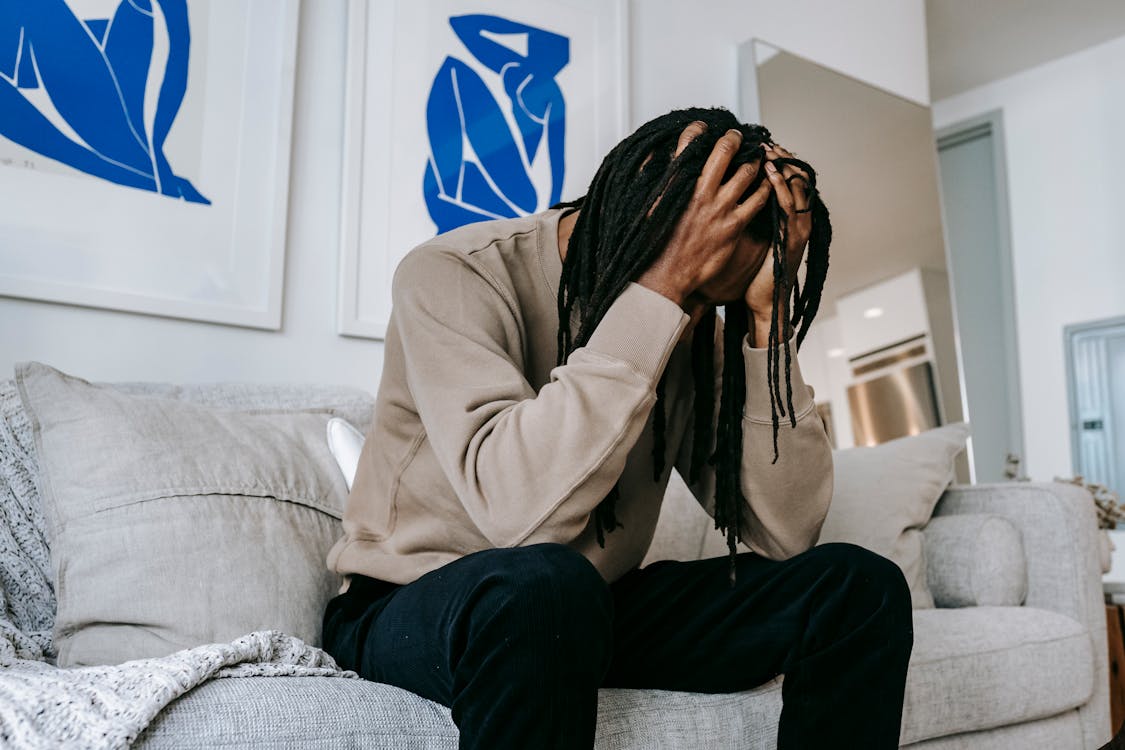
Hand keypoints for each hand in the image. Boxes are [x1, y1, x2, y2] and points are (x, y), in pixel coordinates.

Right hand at [636, 122, 771, 306]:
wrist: (663, 276)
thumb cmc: (652, 243)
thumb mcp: (644, 205)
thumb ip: (650, 178)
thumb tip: (650, 157)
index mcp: (674, 183)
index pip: (688, 141)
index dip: (697, 129)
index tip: (702, 128)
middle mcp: (699, 191)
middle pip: (724, 150)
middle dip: (734, 138)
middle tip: (738, 136)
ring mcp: (719, 208)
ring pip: (747, 172)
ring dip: (754, 161)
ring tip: (757, 157)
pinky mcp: (733, 226)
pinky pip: (758, 199)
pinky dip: (765, 187)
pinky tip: (766, 184)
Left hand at [744, 143, 813, 342]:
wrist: (763, 303)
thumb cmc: (752, 275)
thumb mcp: (748, 239)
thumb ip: (744, 216)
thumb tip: (724, 196)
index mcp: (787, 218)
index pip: (788, 180)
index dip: (778, 161)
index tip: (761, 145)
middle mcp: (796, 219)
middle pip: (796, 177)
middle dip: (781, 157)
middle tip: (765, 141)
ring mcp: (797, 228)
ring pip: (796, 187)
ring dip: (782, 166)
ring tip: (768, 148)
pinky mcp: (792, 239)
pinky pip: (789, 207)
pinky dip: (782, 187)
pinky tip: (771, 173)